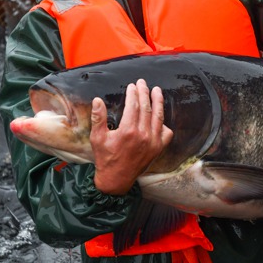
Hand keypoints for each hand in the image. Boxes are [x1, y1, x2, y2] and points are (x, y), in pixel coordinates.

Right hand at [90, 79, 172, 194]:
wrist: (116, 179)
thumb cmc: (105, 158)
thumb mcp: (97, 137)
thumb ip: (98, 117)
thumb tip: (97, 100)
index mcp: (128, 131)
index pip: (134, 106)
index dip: (133, 94)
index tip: (132, 85)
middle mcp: (143, 136)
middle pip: (147, 108)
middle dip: (145, 93)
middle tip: (142, 83)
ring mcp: (153, 143)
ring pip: (158, 117)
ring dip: (158, 102)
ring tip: (156, 91)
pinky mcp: (158, 149)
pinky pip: (166, 132)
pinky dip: (163, 123)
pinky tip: (159, 116)